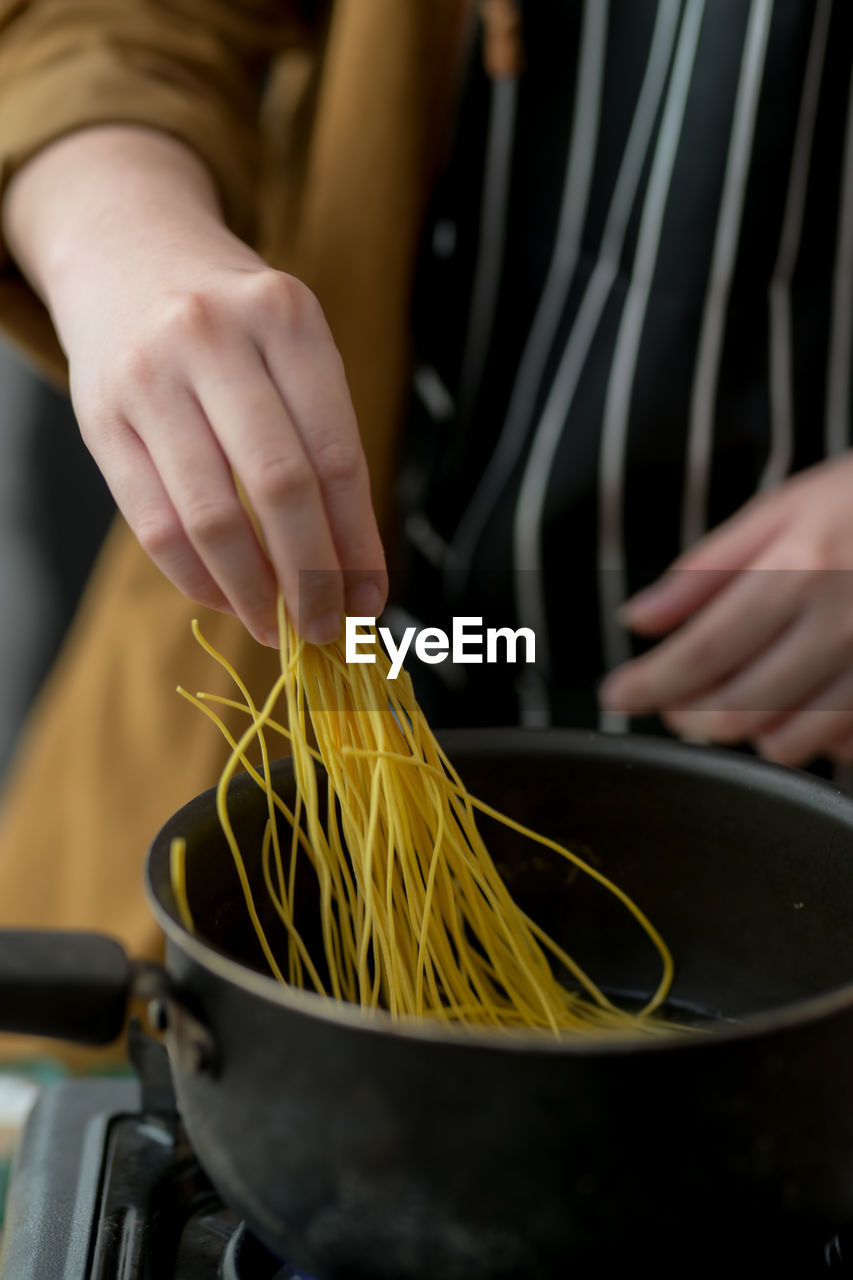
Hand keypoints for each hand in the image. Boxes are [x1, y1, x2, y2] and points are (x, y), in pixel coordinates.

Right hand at [2, 127, 386, 646]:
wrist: (127, 251)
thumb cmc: (232, 319)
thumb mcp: (293, 344)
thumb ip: (324, 441)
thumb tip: (356, 570)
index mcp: (285, 318)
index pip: (336, 454)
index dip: (358, 542)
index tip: (371, 598)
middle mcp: (214, 337)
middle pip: (279, 487)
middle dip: (311, 576)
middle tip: (327, 627)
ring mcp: (149, 376)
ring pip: (211, 516)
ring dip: (252, 591)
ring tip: (277, 625)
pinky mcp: (99, 417)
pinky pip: (153, 524)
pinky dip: (197, 578)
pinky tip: (227, 596)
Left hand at [599, 453, 852, 766]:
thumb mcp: (778, 512)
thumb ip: (703, 571)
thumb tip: (636, 618)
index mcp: (796, 573)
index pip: (702, 652)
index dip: (649, 683)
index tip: (616, 695)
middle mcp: (838, 627)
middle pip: (736, 709)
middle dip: (685, 716)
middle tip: (669, 701)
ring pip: (785, 743)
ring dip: (740, 732)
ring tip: (726, 700)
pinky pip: (837, 747)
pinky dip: (802, 738)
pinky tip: (791, 705)